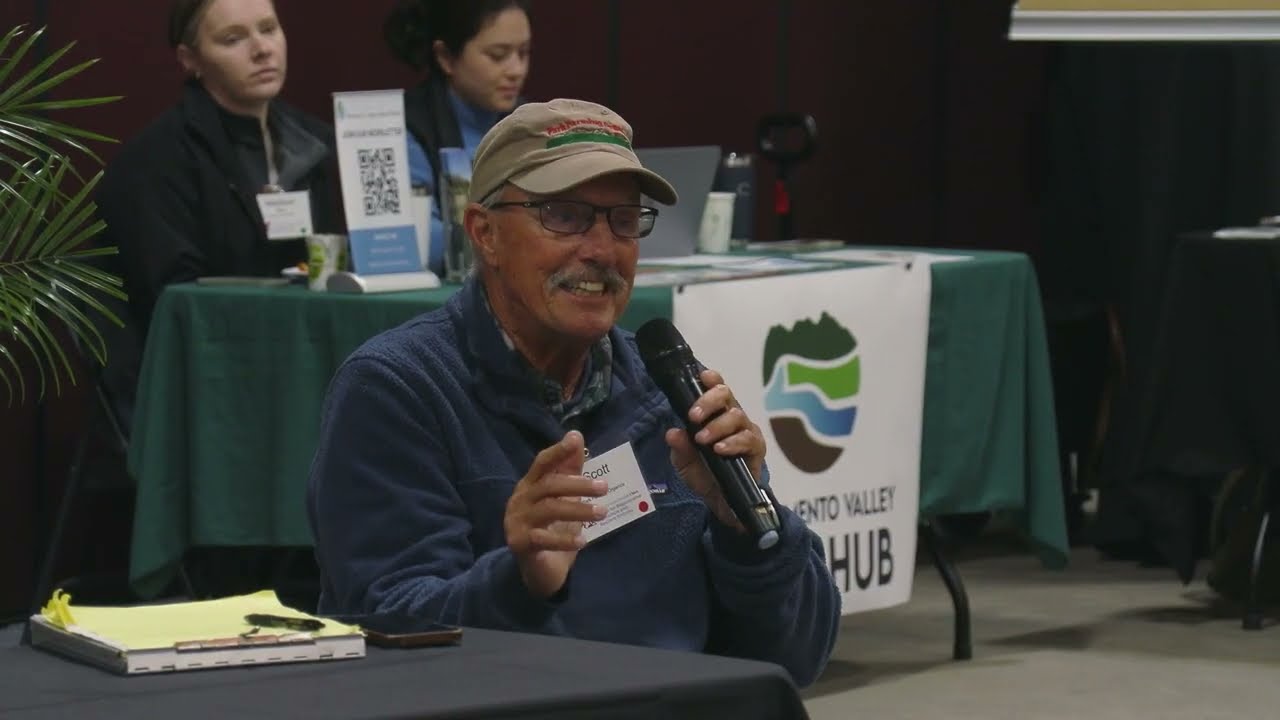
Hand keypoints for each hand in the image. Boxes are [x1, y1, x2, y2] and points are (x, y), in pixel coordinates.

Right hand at [504, 431, 608, 598]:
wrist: (538, 570)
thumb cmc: (552, 529)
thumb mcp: (564, 498)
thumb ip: (569, 470)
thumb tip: (576, 436)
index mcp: (530, 485)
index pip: (542, 463)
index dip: (558, 451)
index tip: (575, 440)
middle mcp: (520, 500)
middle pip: (548, 485)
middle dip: (578, 484)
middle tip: (604, 488)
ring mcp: (516, 521)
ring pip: (548, 510)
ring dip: (578, 510)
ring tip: (602, 512)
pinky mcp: (519, 543)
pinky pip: (542, 539)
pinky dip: (564, 540)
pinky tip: (583, 541)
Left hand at [665, 369, 766, 530]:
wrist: (722, 502)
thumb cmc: (705, 474)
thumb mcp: (685, 463)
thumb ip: (680, 448)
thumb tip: (672, 433)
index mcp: (714, 414)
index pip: (715, 389)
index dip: (711, 379)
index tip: (702, 377)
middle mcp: (732, 417)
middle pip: (726, 395)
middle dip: (709, 401)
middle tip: (693, 416)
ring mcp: (746, 431)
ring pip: (736, 415)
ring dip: (717, 425)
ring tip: (703, 440)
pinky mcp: (756, 448)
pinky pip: (748, 439)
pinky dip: (733, 442)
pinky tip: (720, 449)